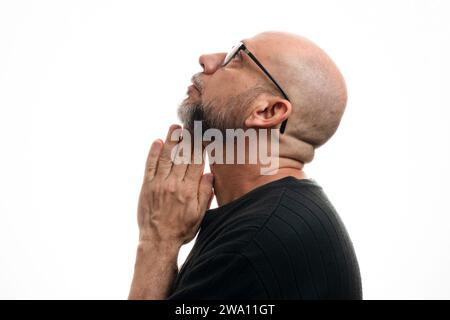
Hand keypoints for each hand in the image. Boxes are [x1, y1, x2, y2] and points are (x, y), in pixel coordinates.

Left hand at [137, 124, 213, 248]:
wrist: (158, 240)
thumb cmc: (181, 229)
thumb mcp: (199, 214)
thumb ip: (205, 193)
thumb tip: (209, 174)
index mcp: (189, 190)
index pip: (196, 162)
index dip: (200, 146)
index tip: (203, 134)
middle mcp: (174, 183)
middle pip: (182, 156)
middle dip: (187, 138)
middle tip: (190, 124)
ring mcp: (159, 183)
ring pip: (166, 157)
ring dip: (171, 140)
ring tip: (175, 127)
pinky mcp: (147, 186)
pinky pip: (150, 165)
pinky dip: (153, 153)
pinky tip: (157, 142)